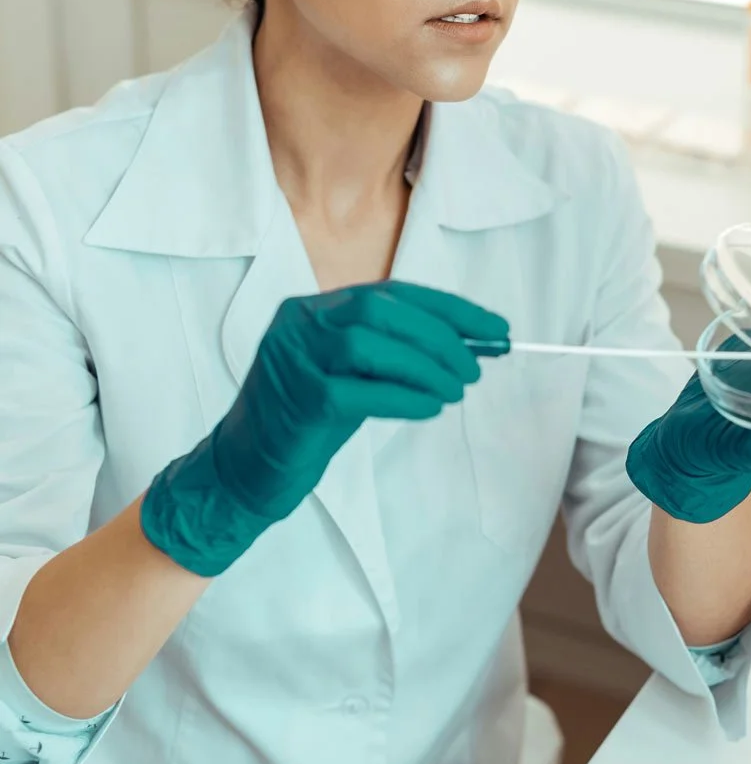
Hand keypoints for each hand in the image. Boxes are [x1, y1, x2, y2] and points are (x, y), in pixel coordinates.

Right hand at [141, 282, 509, 575]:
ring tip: (456, 390)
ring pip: (369, 344)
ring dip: (425, 366)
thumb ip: (396, 353)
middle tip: (476, 367)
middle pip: (381, 311)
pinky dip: (404, 397)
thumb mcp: (350, 375)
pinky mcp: (298, 400)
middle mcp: (299, 323)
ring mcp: (293, 359)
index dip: (450, 309)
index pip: (392, 294)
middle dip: (441, 337)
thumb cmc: (305, 421)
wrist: (243, 469)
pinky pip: (360, 392)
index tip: (494, 329)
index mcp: (313, 308)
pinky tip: (430, 408)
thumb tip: (469, 347)